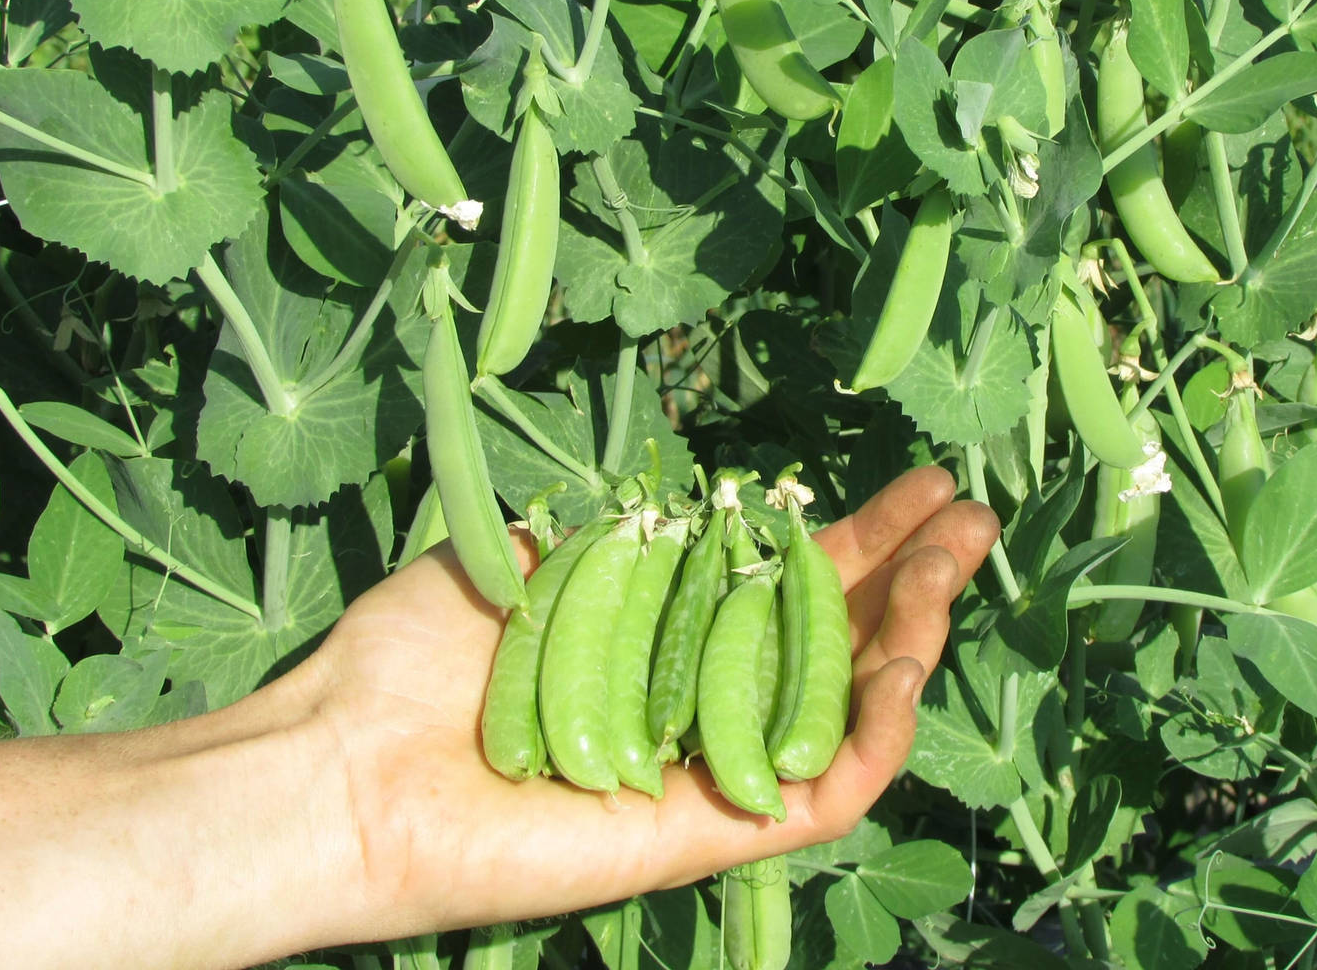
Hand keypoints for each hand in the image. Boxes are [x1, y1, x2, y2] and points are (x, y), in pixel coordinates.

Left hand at [302, 464, 998, 938]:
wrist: (342, 762)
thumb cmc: (411, 657)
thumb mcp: (529, 555)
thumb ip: (617, 534)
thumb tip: (684, 502)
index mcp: (667, 640)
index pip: (790, 586)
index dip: (860, 536)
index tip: (921, 482)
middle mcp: (703, 704)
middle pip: (839, 642)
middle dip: (916, 575)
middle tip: (974, 516)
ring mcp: (714, 769)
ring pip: (849, 712)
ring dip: (914, 636)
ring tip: (952, 565)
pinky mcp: (713, 834)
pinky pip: (827, 790)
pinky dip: (877, 728)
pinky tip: (905, 657)